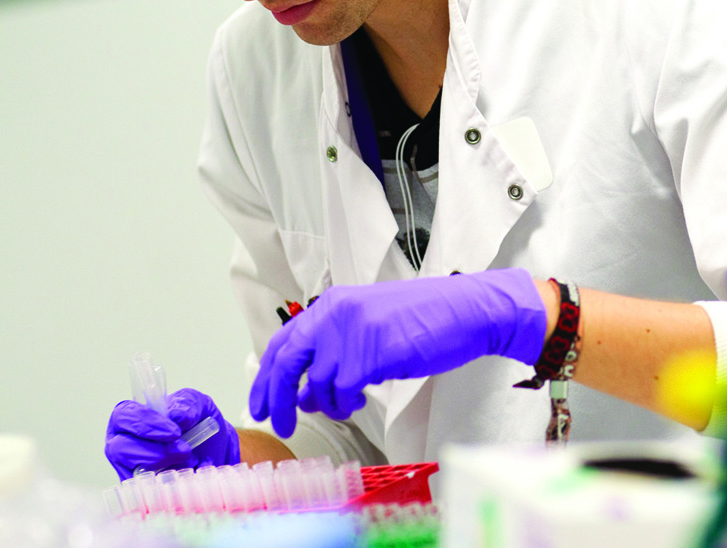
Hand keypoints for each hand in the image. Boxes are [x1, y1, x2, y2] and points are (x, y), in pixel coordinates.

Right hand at [105, 388, 239, 479]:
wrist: (212, 447)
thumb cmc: (195, 420)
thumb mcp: (197, 403)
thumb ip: (186, 403)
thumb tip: (176, 416)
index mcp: (128, 416)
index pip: (123, 416)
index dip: (146, 424)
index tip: (175, 432)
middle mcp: (122, 443)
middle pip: (120, 450)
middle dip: (156, 452)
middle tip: (185, 450)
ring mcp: (129, 469)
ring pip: (131, 474)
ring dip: (164, 469)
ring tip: (191, 460)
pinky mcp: (141, 491)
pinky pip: (147, 495)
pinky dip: (173, 486)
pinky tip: (193, 473)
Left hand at [249, 268, 546, 436]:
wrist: (465, 311)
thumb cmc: (423, 320)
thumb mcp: (369, 329)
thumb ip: (334, 353)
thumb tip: (304, 393)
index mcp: (332, 304)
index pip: (284, 340)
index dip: (266, 375)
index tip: (261, 401)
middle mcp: (335, 314)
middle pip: (286, 362)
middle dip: (277, 397)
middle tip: (280, 423)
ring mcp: (352, 332)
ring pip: (316, 383)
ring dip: (327, 404)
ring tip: (346, 405)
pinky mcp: (372, 353)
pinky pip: (343, 391)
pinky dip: (347, 403)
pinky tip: (360, 400)